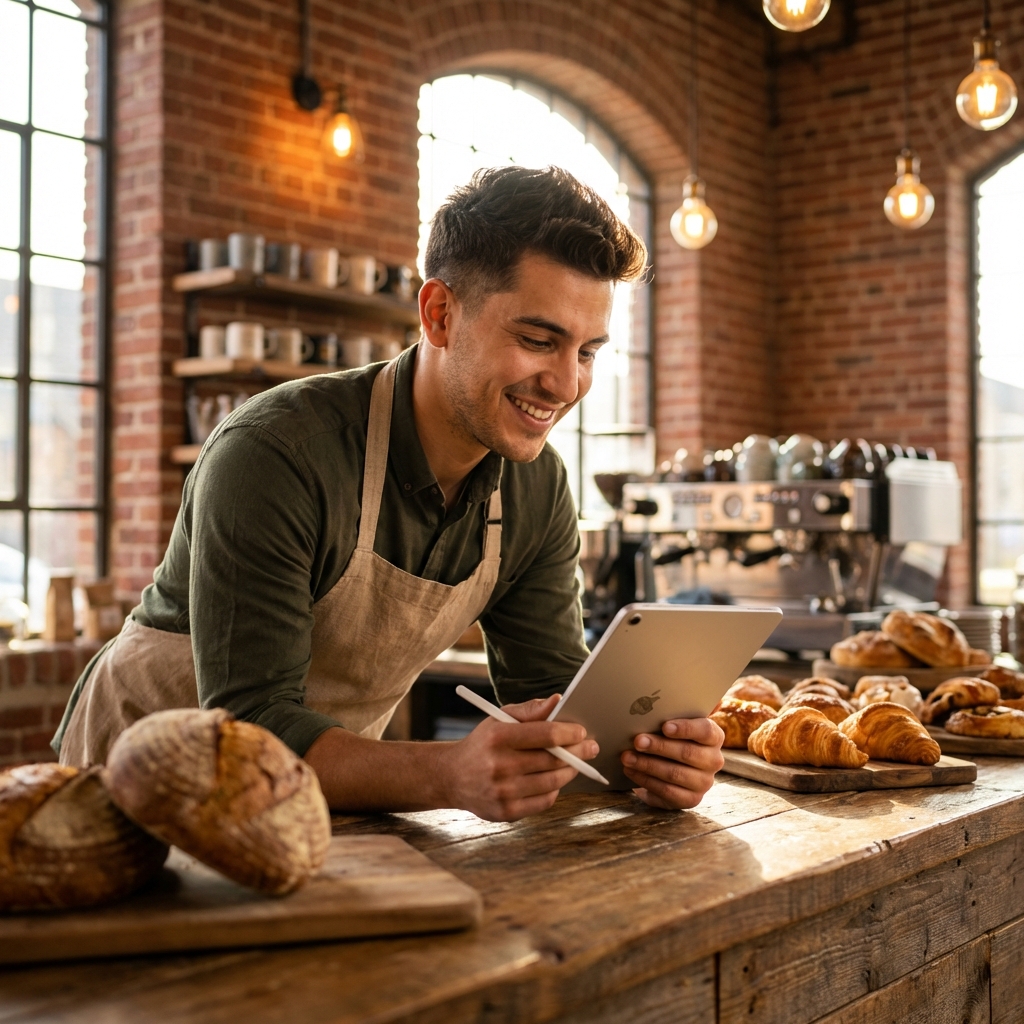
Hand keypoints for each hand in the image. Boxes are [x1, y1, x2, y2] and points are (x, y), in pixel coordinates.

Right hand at [440, 694, 598, 821]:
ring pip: (553, 782)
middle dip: (578, 752)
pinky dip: (555, 789)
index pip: (546, 734)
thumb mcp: (500, 719)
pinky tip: (554, 780)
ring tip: (575, 763)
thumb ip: (530, 710)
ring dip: (570, 771)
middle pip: (553, 759)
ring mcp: (503, 791)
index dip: (570, 733)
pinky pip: (544, 801)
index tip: (582, 732)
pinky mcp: (506, 812)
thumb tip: (558, 700)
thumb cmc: (484, 743)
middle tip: (591, 747)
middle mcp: (500, 765)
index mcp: (499, 737)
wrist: (452, 777)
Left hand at [620, 717, 724, 809]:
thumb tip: (644, 714)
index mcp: (714, 737)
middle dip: (659, 746)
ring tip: (628, 757)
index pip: (705, 731)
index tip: (665, 727)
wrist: (674, 767)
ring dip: (647, 765)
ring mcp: (705, 782)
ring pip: (675, 773)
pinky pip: (667, 791)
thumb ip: (668, 719)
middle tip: (637, 741)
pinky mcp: (691, 799)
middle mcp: (714, 760)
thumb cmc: (673, 739)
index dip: (685, 728)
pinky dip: (646, 780)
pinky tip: (631, 771)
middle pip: (687, 753)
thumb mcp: (675, 726)